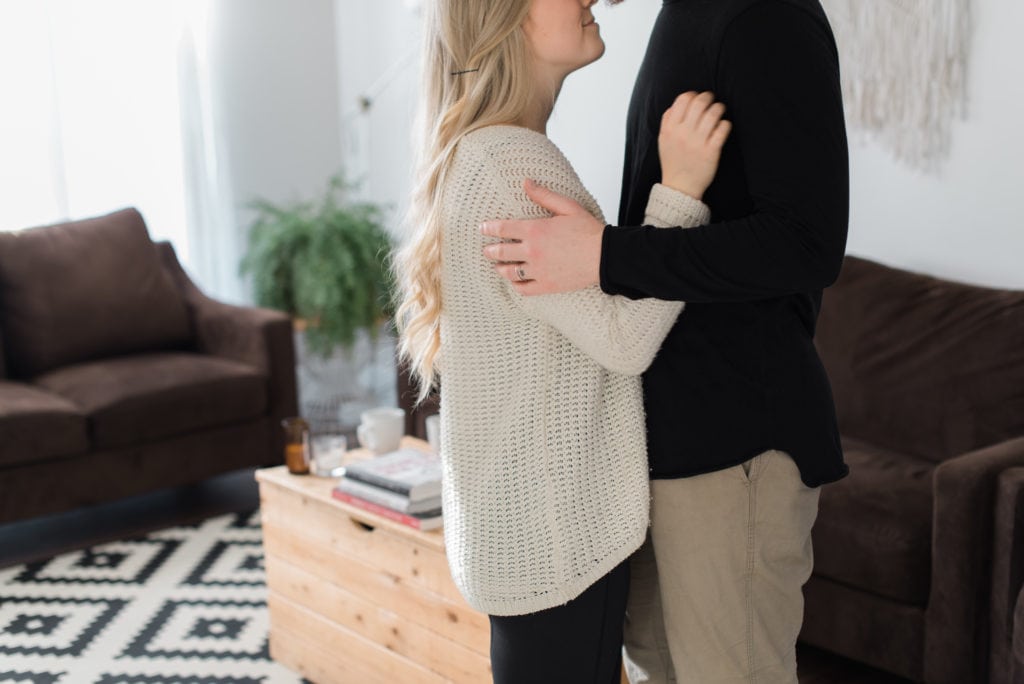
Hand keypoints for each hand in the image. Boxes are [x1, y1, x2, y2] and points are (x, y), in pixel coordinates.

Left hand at [480, 179, 603, 294]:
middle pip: (501, 253)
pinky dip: (516, 286)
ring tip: (498, 266)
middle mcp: (532, 252)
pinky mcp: (546, 285)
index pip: (503, 229)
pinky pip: (524, 289)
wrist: (605, 256)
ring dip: (501, 269)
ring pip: (510, 272)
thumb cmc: (588, 230)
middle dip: (490, 251)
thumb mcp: (567, 207)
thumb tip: (525, 182)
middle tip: (487, 250)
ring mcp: (538, 270)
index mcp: (535, 230)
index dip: (489, 228)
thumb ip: (543, 195)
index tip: (482, 228)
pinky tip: (514, 282)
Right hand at [658, 91, 731, 199]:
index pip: (683, 99)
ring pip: (714, 113)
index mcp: (670, 129)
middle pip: (699, 102)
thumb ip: (667, 121)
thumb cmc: (673, 162)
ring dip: (719, 108)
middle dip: (708, 97)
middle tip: (712, 101)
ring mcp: (698, 142)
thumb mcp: (663, 141)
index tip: (697, 99)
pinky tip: (723, 126)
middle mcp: (683, 133)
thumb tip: (677, 104)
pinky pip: (723, 128)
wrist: (680, 187)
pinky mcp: (712, 151)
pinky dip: (726, 124)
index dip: (692, 95)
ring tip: (719, 111)